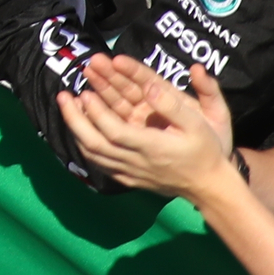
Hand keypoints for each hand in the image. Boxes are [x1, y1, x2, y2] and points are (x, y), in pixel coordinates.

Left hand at [60, 56, 237, 198]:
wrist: (210, 187)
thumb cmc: (206, 151)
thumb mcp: (199, 124)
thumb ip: (173, 105)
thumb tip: (149, 87)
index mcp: (152, 148)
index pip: (114, 132)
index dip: (96, 113)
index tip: (85, 92)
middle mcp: (136, 162)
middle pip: (95, 145)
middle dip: (74, 120)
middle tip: (63, 95)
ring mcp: (130, 173)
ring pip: (93, 155)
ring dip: (76, 129)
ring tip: (68, 106)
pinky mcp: (128, 179)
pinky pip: (99, 163)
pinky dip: (85, 144)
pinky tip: (80, 128)